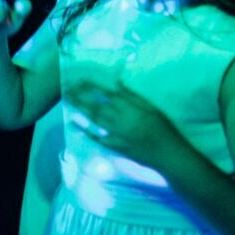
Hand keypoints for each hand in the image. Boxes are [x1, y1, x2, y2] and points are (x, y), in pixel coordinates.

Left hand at [62, 77, 179, 162]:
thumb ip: (133, 96)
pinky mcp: (115, 146)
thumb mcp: (152, 109)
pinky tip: (74, 124)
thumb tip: (117, 82)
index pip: (107, 94)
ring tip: (68, 100)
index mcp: (131, 109)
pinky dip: (86, 131)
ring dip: (79, 108)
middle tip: (66, 87)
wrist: (169, 155)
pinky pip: (98, 138)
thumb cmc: (164, 130)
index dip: (92, 86)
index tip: (80, 79)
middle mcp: (120, 120)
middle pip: (96, 105)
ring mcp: (116, 134)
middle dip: (80, 95)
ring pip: (94, 119)